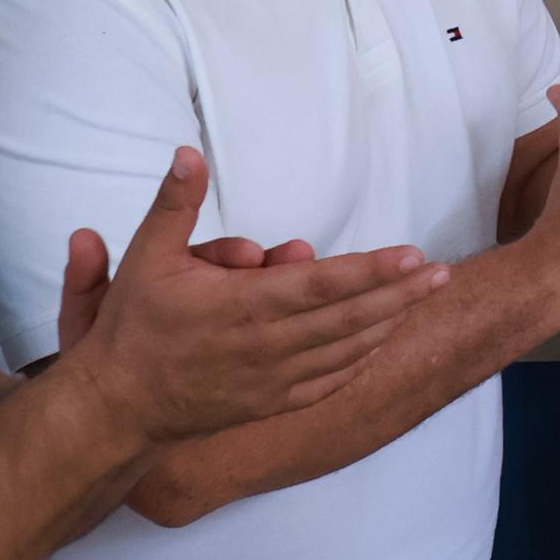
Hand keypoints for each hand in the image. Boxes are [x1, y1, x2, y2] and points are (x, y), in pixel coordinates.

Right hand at [54, 146, 455, 442]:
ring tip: (423, 296)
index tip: (414, 254)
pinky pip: (329, 382)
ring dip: (389, 323)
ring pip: (346, 350)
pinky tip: (380, 342)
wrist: (116, 407)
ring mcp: (273, 380)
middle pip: (350, 318)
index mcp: (245, 307)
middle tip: (443, 273)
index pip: (323, 285)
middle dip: (401, 293)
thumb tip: (187, 152)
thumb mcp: (145, 257)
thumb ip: (174, 204)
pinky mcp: (272, 403)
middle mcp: (268, 346)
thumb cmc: (132, 328)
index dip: (372, 270)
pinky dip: (361, 360)